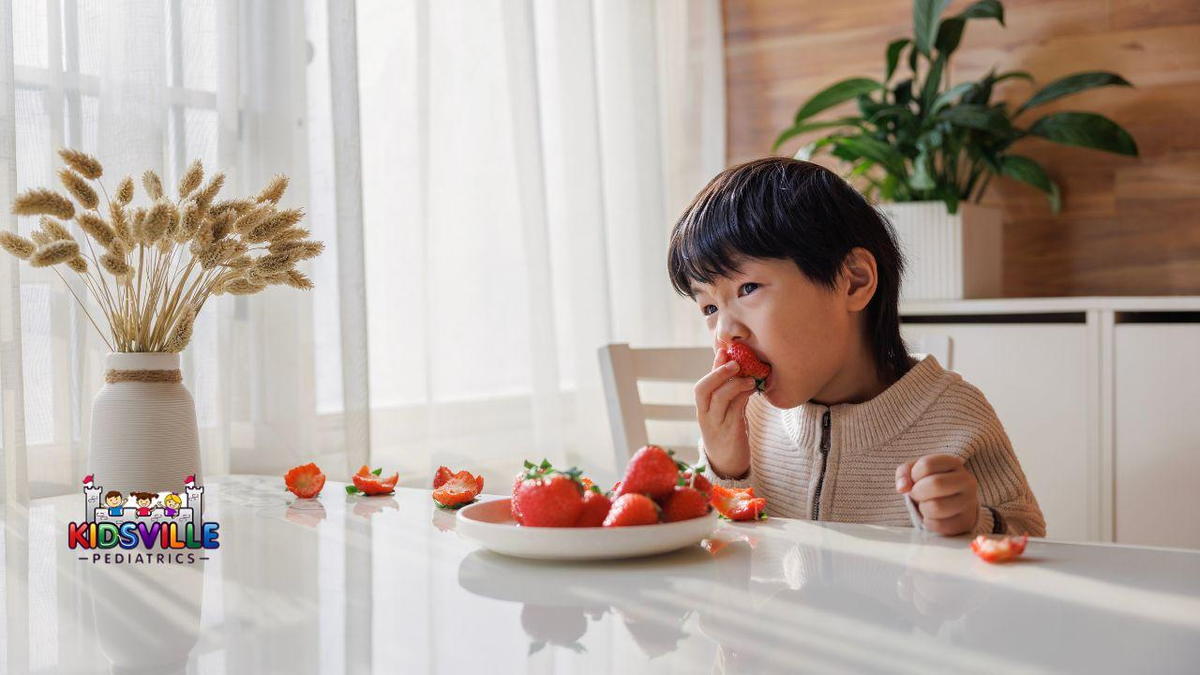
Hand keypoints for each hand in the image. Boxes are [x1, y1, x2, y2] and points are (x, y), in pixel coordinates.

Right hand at [694, 347, 755, 478]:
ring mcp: (717, 425)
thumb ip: (726, 390)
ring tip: (750, 379)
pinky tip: (753, 390)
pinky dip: (744, 397)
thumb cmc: (727, 431)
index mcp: (702, 409)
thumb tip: (733, 363)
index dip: (713, 367)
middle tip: (735, 363)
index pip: (702, 386)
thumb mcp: (724, 411)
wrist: (727, 464)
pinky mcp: (730, 434)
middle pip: (703, 390)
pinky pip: (735, 411)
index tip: (724, 351)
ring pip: (719, 399)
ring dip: (735, 384)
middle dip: (718, 373)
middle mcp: (705, 416)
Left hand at [895, 454, 978, 535]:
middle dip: (917, 492)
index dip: (913, 475)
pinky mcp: (966, 521)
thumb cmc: (930, 485)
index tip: (914, 481)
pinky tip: (932, 517)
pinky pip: (939, 525)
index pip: (927, 464)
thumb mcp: (917, 472)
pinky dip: (928, 522)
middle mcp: (966, 481)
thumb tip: (902, 487)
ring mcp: (969, 502)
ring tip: (926, 505)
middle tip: (917, 496)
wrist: (953, 504)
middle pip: (935, 484)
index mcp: (953, 463)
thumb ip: (905, 473)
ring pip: (936, 507)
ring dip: (922, 508)